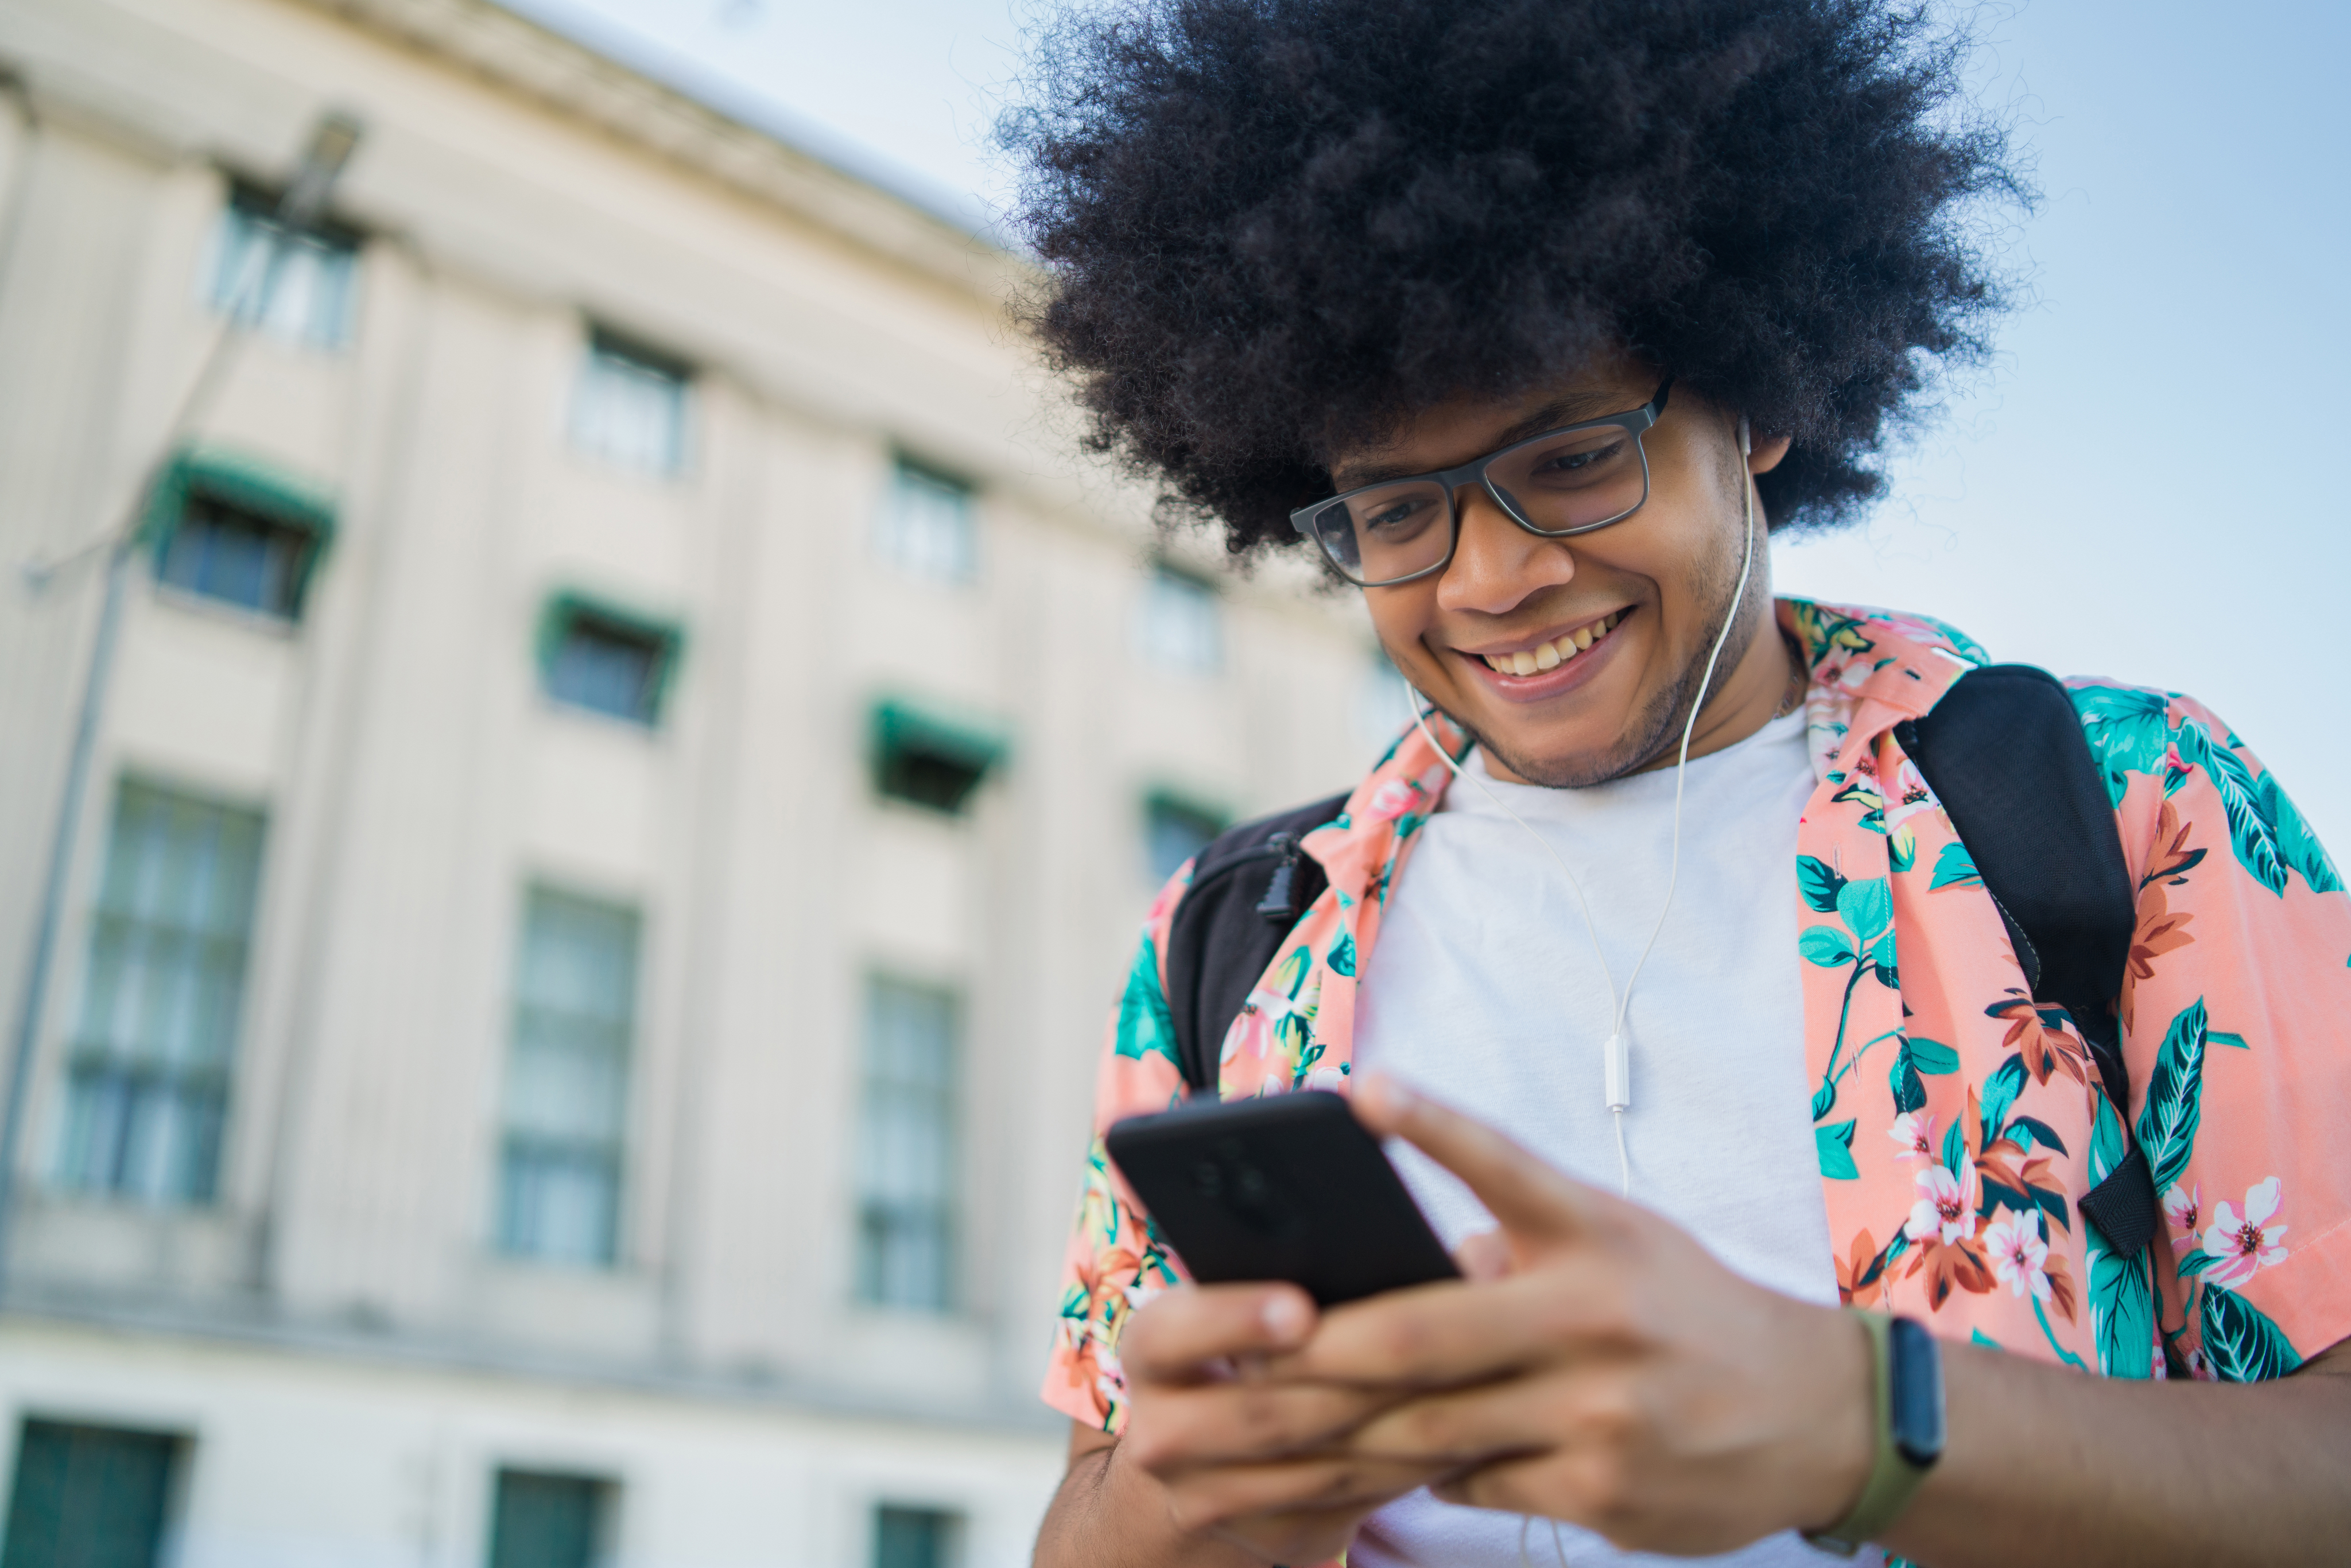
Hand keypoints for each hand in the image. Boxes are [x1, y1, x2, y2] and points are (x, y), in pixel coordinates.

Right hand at [1117, 1277, 1459, 1562]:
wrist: (1201, 1472)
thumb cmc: (1247, 1348)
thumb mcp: (1248, 1301)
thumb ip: (1326, 1257)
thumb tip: (1476, 1246)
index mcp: (1151, 1354)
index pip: (1171, 1333)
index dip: (1235, 1319)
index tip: (1302, 1308)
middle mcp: (1163, 1435)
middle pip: (1262, 1413)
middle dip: (1352, 1380)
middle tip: (1428, 1344)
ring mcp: (1212, 1499)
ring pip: (1320, 1466)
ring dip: (1398, 1426)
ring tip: (1466, 1383)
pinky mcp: (1274, 1539)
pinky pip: (1351, 1504)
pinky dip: (1410, 1470)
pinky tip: (1460, 1435)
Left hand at [1275, 1073, 1873, 1554]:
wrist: (1820, 1414)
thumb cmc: (1684, 1309)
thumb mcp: (1616, 1244)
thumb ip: (1512, 1245)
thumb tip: (1388, 1266)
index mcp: (1595, 1232)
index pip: (1501, 1167)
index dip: (1428, 1125)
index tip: (1356, 1090)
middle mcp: (1597, 1314)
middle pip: (1418, 1336)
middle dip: (1314, 1352)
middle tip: (1240, 1350)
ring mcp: (1601, 1410)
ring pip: (1430, 1427)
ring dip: (1345, 1429)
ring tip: (1269, 1424)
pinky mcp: (1604, 1491)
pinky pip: (1476, 1482)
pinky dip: (1430, 1473)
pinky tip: (1400, 1465)